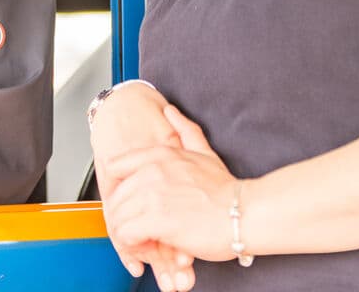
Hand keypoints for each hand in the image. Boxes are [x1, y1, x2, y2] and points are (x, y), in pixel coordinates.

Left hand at [105, 105, 239, 264]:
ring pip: (117, 217)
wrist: (245, 213)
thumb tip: (168, 110)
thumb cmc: (226, 189)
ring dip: (127, 233)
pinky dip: (133, 246)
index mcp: (159, 155)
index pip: (113, 167)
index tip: (126, 204)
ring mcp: (153, 195)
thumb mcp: (204, 152)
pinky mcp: (156, 220)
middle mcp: (151, 172)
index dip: (115, 189)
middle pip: (114, 197)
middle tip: (138, 229)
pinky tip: (149, 248)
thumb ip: (184, 129)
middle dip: (122, 216)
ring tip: (144, 241)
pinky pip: (126, 235)